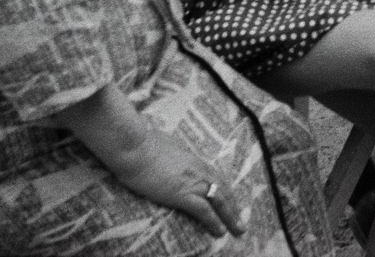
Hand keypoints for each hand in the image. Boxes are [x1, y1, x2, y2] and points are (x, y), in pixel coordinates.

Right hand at [112, 129, 245, 238]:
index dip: (225, 189)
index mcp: (193, 158)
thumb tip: (169, 153)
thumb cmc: (141, 143)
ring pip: (219, 200)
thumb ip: (172, 152)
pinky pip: (204, 210)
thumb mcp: (164, 144)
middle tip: (241, 221)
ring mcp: (192, 181)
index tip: (231, 200)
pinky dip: (214, 221)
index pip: (215, 176)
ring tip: (238, 230)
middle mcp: (198, 169)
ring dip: (230, 216)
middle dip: (234, 206)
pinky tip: (220, 231)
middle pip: (223, 189)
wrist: (133, 146)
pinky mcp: (182, 193)